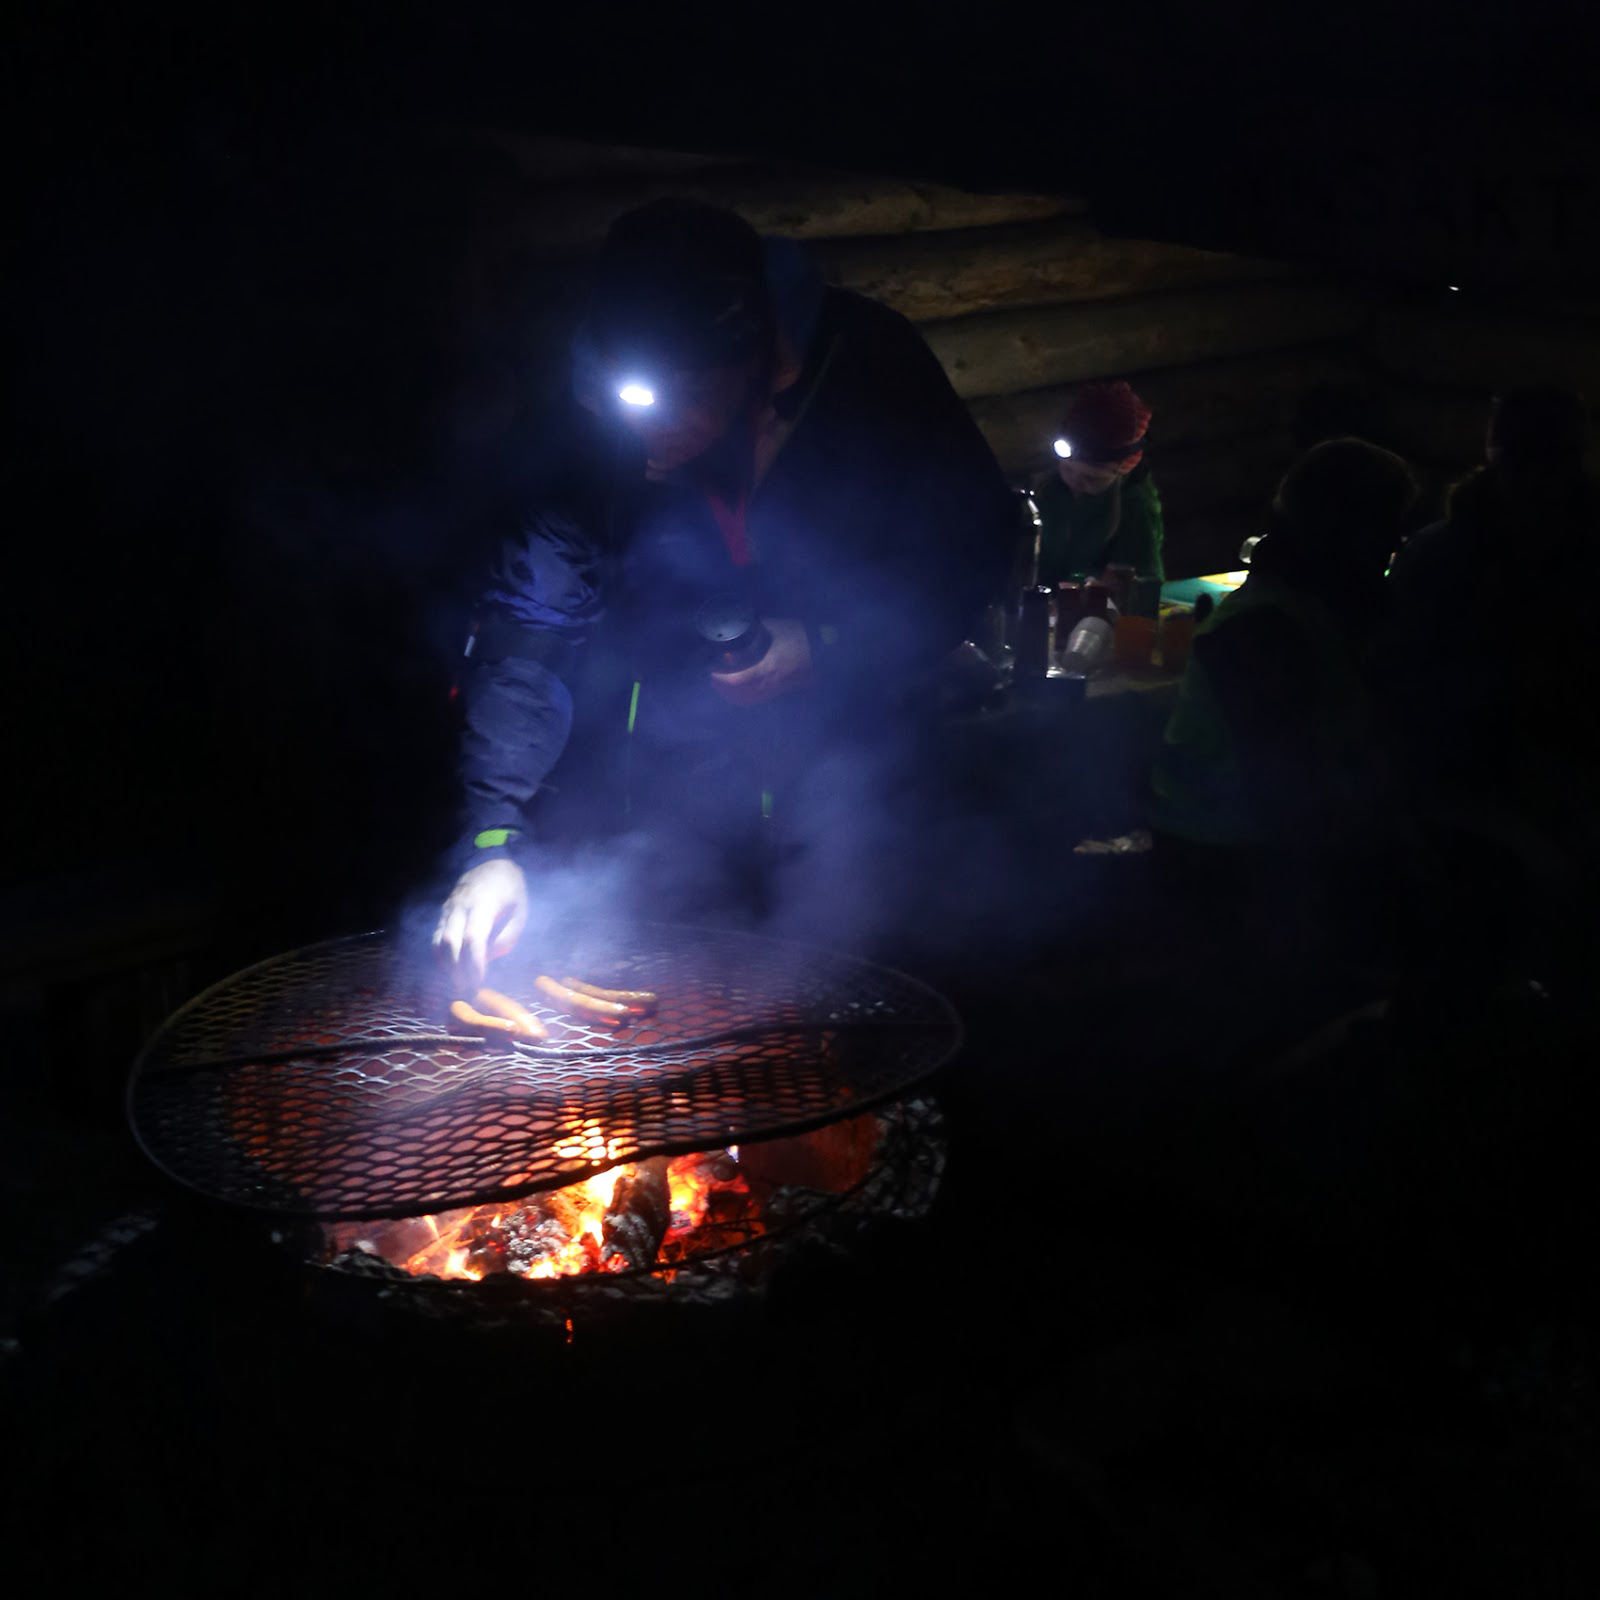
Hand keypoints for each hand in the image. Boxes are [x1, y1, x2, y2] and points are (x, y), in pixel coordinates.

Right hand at [432, 859, 528, 985]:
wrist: (492, 864)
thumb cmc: (512, 891)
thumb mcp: (521, 912)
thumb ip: (507, 936)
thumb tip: (488, 958)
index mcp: (484, 904)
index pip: (473, 938)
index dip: (474, 963)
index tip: (478, 982)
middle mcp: (460, 906)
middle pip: (451, 941)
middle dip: (457, 969)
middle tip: (466, 989)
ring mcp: (448, 908)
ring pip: (439, 940)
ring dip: (447, 965)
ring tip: (457, 983)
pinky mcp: (443, 913)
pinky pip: (436, 937)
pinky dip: (440, 955)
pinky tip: (450, 969)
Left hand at [710, 617, 813, 706]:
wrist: (823, 651)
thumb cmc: (800, 637)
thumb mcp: (774, 627)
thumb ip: (754, 628)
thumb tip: (735, 625)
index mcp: (766, 668)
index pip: (735, 681)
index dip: (719, 678)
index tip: (711, 669)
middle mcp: (768, 684)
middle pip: (736, 696)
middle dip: (721, 687)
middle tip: (712, 674)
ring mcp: (773, 691)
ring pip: (744, 701)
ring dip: (730, 693)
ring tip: (720, 681)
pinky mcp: (777, 692)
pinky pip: (754, 700)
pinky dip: (741, 696)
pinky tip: (736, 689)